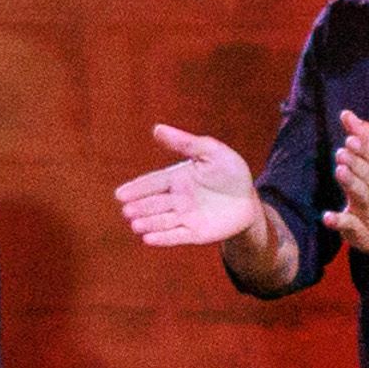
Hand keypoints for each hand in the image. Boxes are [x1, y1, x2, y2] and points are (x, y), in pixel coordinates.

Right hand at [115, 124, 261, 247]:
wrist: (248, 199)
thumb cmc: (230, 171)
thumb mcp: (211, 151)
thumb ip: (185, 142)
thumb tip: (157, 129)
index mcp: (177, 178)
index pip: (153, 183)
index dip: (136, 188)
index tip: (120, 194)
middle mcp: (177, 199)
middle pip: (154, 204)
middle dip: (140, 207)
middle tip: (126, 211)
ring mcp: (185, 217)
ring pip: (162, 221)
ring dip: (148, 223)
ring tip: (135, 225)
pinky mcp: (195, 233)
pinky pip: (177, 236)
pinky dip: (163, 238)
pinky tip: (148, 239)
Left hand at [324, 111, 368, 262]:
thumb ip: (363, 141)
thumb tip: (348, 114)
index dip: (364, 144)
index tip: (351, 133)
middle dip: (357, 162)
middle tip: (342, 151)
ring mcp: (368, 211)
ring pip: (362, 196)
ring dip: (351, 183)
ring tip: (339, 171)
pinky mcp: (360, 231)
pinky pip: (351, 226)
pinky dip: (339, 221)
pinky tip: (327, 216)